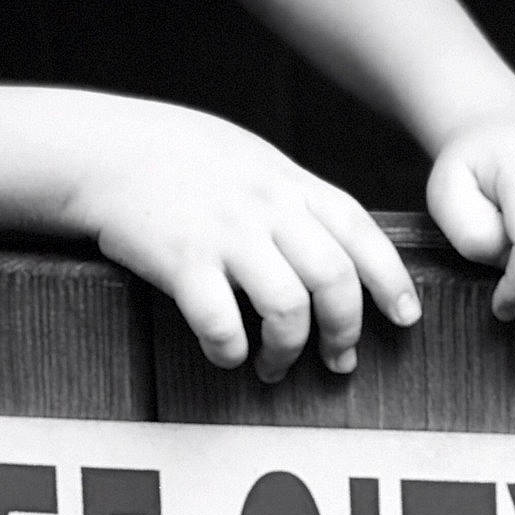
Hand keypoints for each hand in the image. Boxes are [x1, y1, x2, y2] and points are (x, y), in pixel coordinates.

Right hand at [66, 100, 421, 378]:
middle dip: (345, 330)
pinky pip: (221, 323)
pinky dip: (230, 350)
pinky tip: (226, 352)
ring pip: (287, 307)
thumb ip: (296, 198)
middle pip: (334, 278)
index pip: (360, 233)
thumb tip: (340, 245)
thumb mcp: (253, 161)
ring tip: (275, 365)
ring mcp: (224, 234)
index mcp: (288, 183)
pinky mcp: (181, 260)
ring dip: (289, 350)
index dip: (392, 281)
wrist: (108, 149)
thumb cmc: (183, 158)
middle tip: (338, 360)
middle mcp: (265, 207)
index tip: (406, 318)